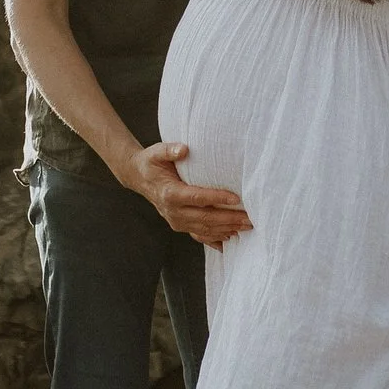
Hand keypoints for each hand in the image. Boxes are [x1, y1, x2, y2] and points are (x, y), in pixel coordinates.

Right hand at [125, 142, 251, 246]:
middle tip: (249, 219)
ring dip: (226, 229)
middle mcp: (173, 211)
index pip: (197, 197)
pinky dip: (215, 239)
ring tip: (246, 227)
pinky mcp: (180, 225)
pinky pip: (199, 236)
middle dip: (229, 220)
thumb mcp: (156, 152)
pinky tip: (230, 239)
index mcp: (169, 193)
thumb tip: (184, 149)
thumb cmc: (151, 163)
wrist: (139, 178)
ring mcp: (176, 221)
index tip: (236, 199)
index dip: (217, 199)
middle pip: (204, 218)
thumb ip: (169, 150)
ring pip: (204, 230)